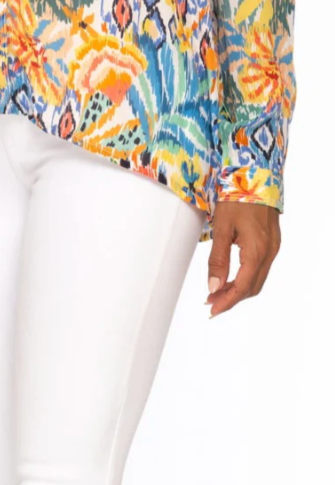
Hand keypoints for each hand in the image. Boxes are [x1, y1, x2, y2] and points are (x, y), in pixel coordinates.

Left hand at [206, 200, 280, 316]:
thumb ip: (218, 259)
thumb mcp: (222, 227)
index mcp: (257, 250)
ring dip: (239, 289)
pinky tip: (233, 276)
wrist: (256, 174)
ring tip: (218, 291)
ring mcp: (273, 246)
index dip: (227, 302)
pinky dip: (247, 277)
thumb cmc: (237, 196)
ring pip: (258, 279)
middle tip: (211, 302)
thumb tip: (213, 287)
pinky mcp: (272, 241)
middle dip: (232, 298)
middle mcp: (269, 251)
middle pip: (252, 287)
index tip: (212, 309)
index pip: (242, 287)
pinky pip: (261, 267)